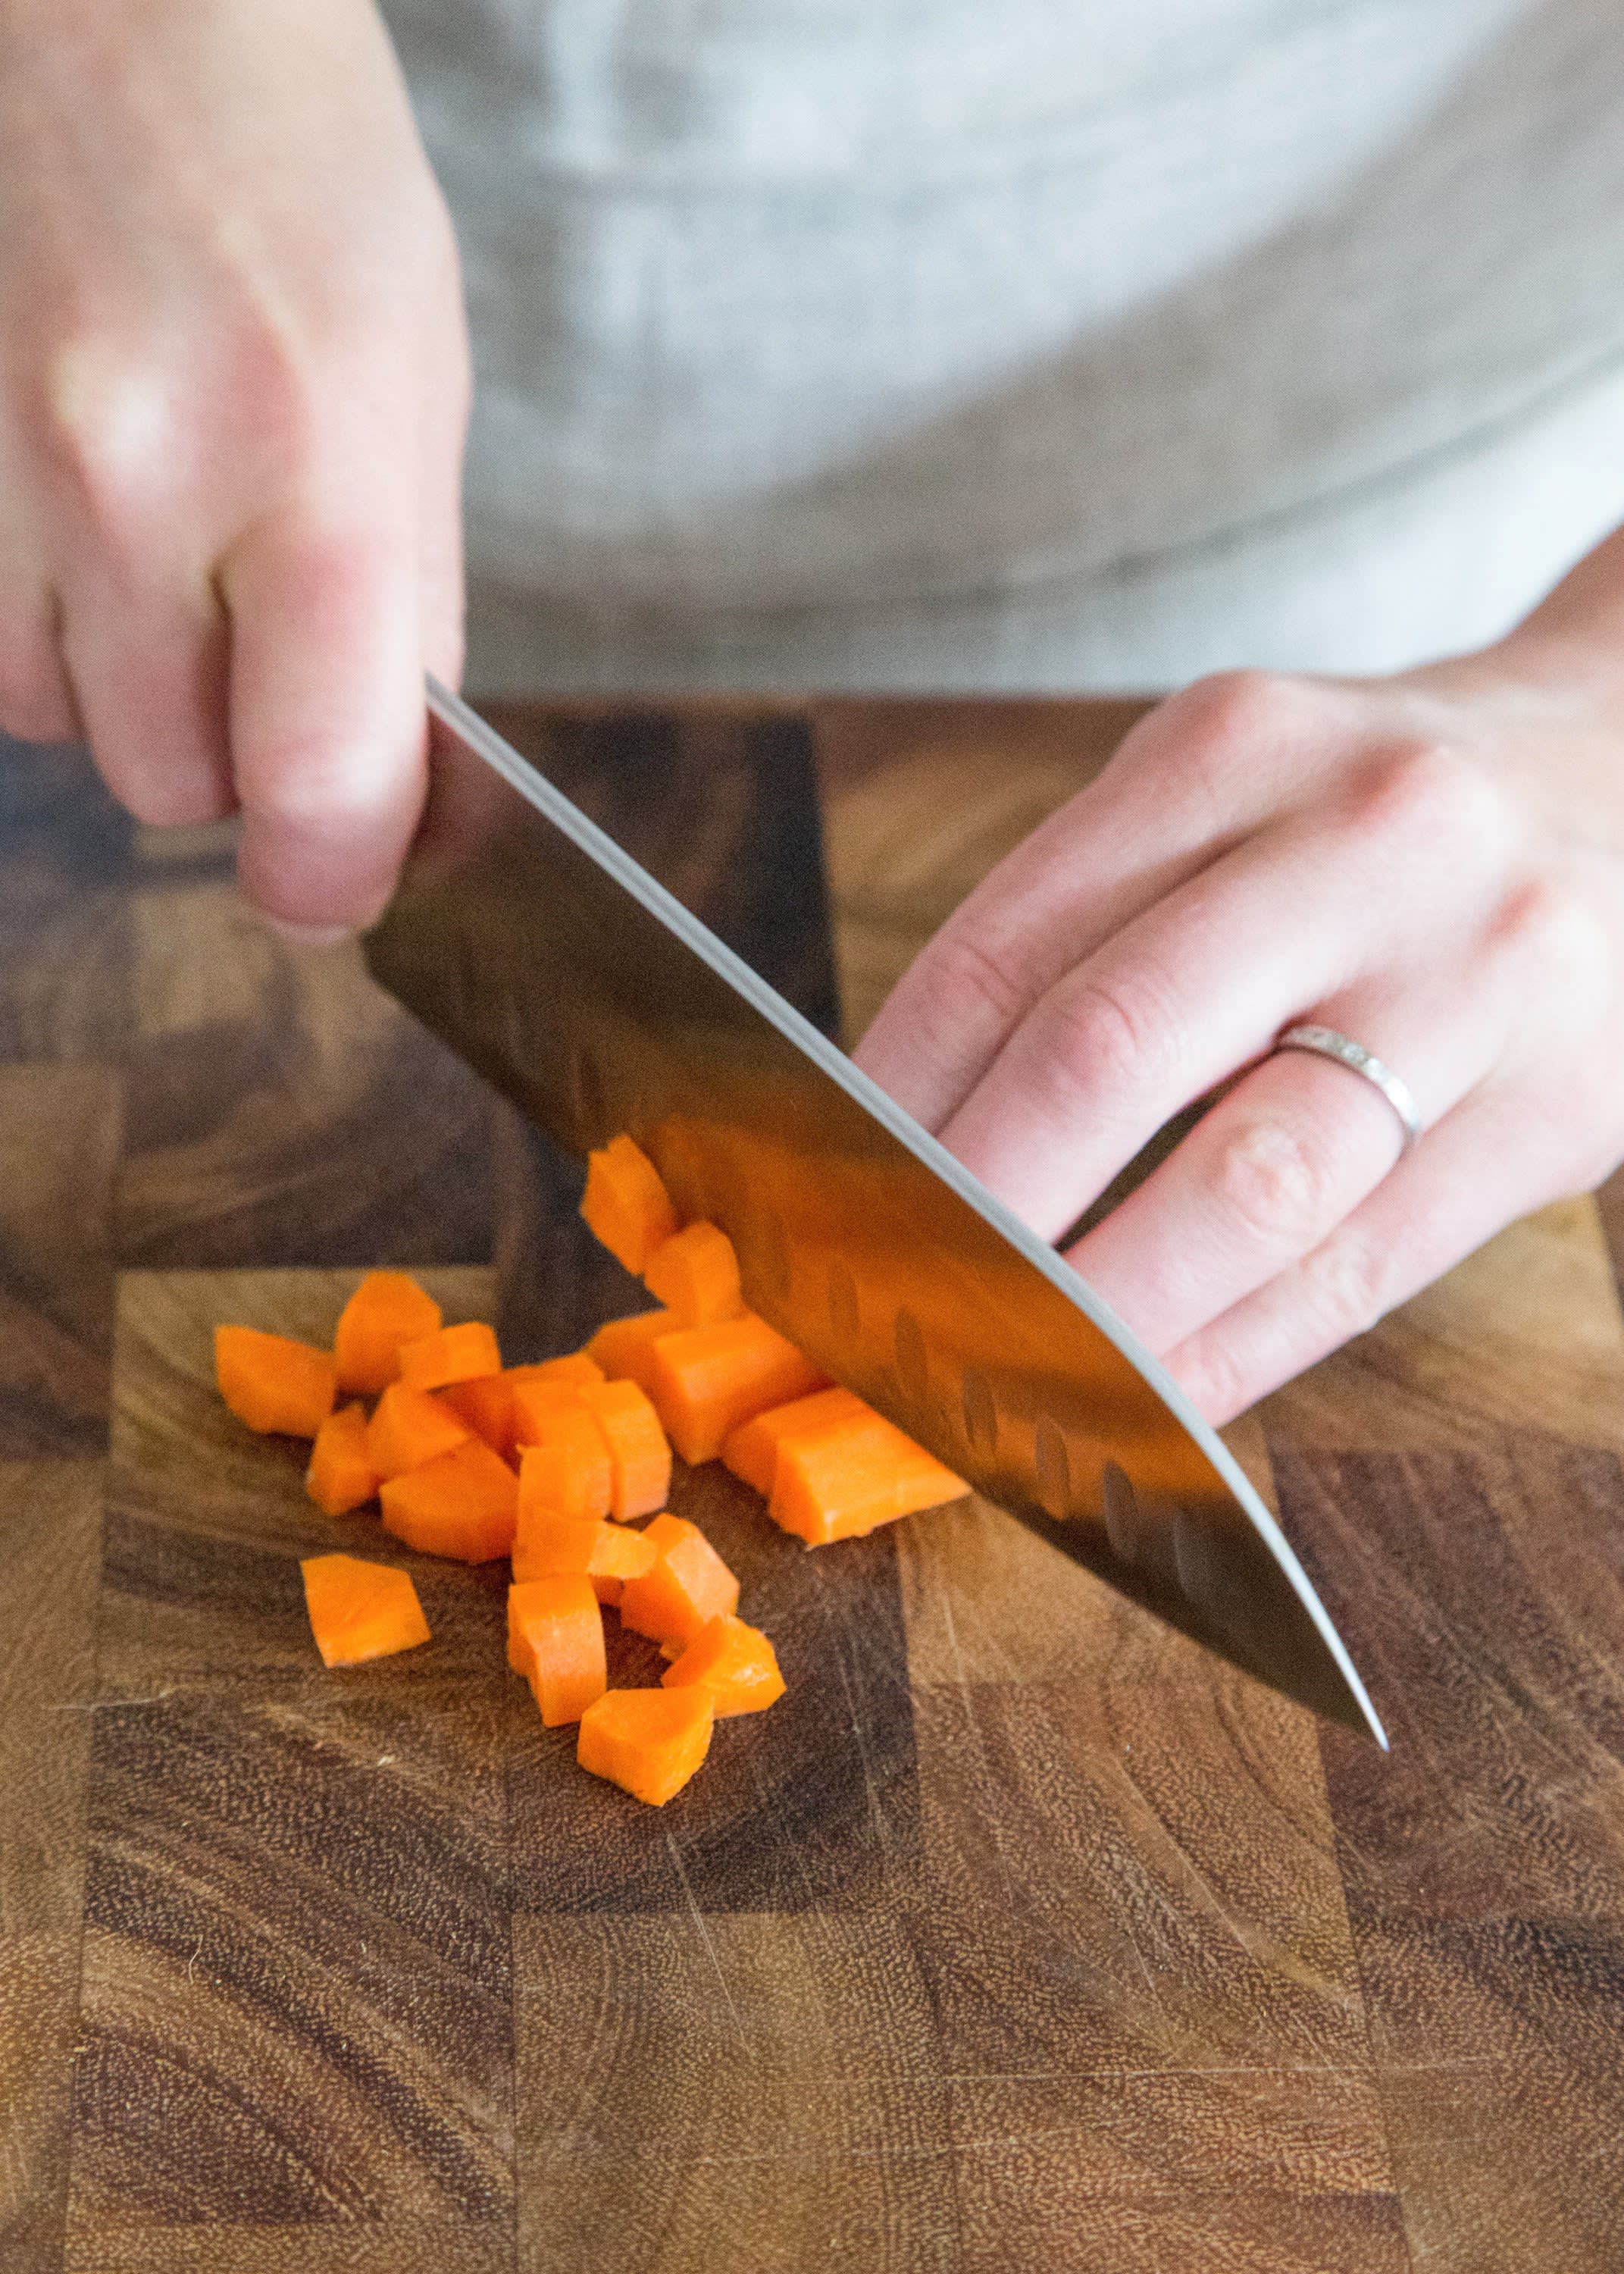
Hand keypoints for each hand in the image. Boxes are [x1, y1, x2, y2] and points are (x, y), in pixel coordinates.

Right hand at [0, 0, 468, 931]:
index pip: (319, 781)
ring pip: (67, 732)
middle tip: (268, 645)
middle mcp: (135, 483)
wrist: (105, 4)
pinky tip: (87, 524)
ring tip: (172, 545)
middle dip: (238, 758)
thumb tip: (397, 796)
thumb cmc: (294, 175)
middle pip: (176, 785)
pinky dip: (50, 632)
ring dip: (134, 690)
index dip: (335, 877)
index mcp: (314, 462)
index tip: (342, 888)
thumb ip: (410, 606)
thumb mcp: (418, 383)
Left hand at [855, 591, 1623, 1422]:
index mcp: (1231, 750)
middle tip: (877, 1312)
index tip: (810, 1208)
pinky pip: (1363, 1264)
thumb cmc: (1386, 819)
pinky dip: (1236, 1350)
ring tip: (995, 1379)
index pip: (1007, 949)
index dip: (887, 1104)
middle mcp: (1358, 843)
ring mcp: (1474, 977)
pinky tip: (1149, 1405)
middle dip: (968, 1212)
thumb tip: (903, 1133)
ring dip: (1098, 1307)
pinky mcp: (1558, 1107)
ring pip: (1249, 1180)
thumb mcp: (1233, 794)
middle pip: (1108, 1050)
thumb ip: (1087, 929)